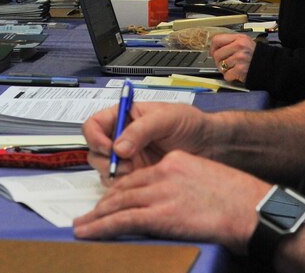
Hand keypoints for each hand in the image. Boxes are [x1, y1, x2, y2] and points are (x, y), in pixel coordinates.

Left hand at [73, 150, 265, 253]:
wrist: (252, 209)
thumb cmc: (240, 201)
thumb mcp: (207, 181)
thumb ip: (185, 187)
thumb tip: (175, 204)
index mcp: (176, 162)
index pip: (140, 176)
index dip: (121, 190)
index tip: (110, 200)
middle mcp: (164, 173)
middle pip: (125, 188)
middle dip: (105, 203)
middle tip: (89, 214)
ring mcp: (160, 193)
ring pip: (118, 204)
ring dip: (97, 217)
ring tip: (82, 226)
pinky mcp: (160, 214)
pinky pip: (123, 220)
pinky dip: (101, 227)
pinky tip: (89, 232)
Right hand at [82, 101, 213, 179]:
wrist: (210, 146)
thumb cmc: (190, 123)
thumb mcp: (166, 118)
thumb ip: (141, 130)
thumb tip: (118, 147)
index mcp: (124, 117)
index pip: (94, 125)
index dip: (95, 136)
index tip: (108, 147)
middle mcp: (121, 138)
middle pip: (95, 151)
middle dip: (105, 160)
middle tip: (125, 164)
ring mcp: (128, 159)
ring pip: (104, 170)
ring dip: (114, 174)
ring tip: (136, 172)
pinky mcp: (136, 177)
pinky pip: (119, 185)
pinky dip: (124, 186)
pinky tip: (141, 181)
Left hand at [209, 33, 254, 82]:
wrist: (269, 66)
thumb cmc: (255, 55)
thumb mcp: (245, 42)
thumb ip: (231, 43)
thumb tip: (214, 49)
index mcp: (239, 38)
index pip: (217, 39)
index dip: (213, 48)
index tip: (213, 52)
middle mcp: (239, 46)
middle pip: (217, 54)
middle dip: (218, 61)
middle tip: (225, 63)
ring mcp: (240, 58)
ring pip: (220, 65)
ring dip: (225, 70)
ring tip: (233, 68)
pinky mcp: (240, 69)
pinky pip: (226, 75)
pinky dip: (230, 77)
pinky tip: (236, 73)